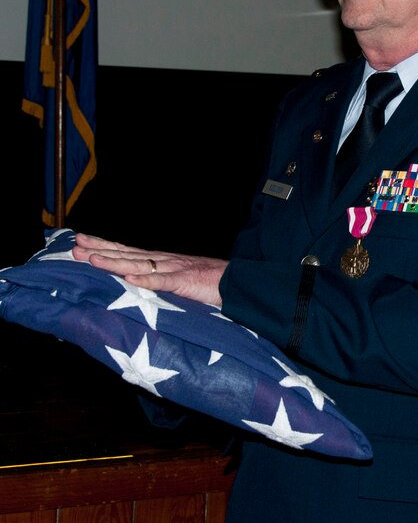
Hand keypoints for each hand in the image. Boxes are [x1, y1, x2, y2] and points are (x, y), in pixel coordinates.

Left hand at [72, 233, 227, 305]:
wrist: (237, 281)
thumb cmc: (208, 280)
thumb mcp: (178, 277)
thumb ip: (158, 278)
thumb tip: (134, 280)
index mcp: (160, 260)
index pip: (126, 251)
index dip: (103, 245)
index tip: (81, 240)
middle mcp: (163, 260)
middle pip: (126, 254)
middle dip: (100, 250)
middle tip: (75, 246)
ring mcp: (174, 269)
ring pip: (139, 265)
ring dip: (114, 262)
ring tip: (92, 259)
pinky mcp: (186, 281)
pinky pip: (164, 281)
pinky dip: (146, 279)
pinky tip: (130, 278)